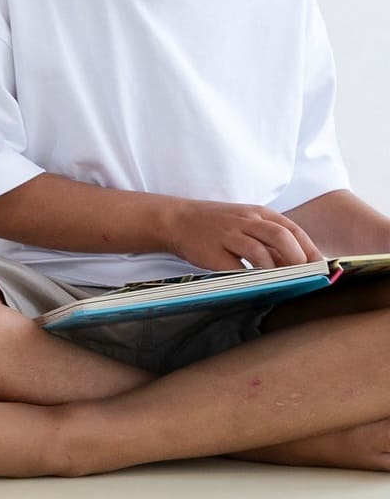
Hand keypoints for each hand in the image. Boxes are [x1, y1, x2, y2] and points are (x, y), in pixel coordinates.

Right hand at [168, 200, 323, 272]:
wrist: (176, 219)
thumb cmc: (216, 225)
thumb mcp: (245, 223)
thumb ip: (269, 239)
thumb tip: (298, 265)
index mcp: (259, 213)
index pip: (293, 230)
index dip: (309, 250)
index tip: (321, 268)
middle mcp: (246, 221)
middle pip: (281, 237)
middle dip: (297, 259)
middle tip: (305, 277)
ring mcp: (229, 235)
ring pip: (259, 251)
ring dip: (275, 270)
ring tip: (283, 283)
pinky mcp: (213, 252)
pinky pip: (237, 268)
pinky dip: (250, 278)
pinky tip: (256, 284)